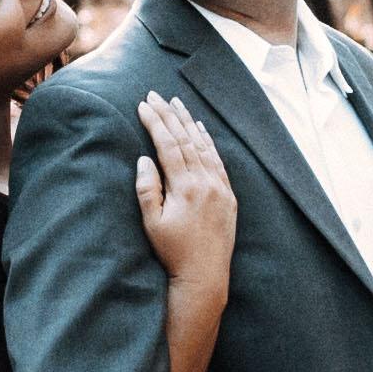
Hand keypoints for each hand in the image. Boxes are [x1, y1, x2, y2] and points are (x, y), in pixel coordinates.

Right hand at [129, 84, 237, 285]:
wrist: (205, 276)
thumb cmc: (173, 252)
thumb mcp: (152, 223)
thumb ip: (147, 189)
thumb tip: (144, 159)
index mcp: (185, 187)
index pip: (168, 145)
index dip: (155, 122)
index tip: (143, 105)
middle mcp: (206, 182)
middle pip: (186, 139)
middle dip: (169, 115)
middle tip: (156, 95)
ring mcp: (220, 188)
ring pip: (204, 146)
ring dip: (190, 123)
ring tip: (178, 104)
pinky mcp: (228, 196)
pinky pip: (218, 160)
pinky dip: (208, 142)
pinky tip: (201, 130)